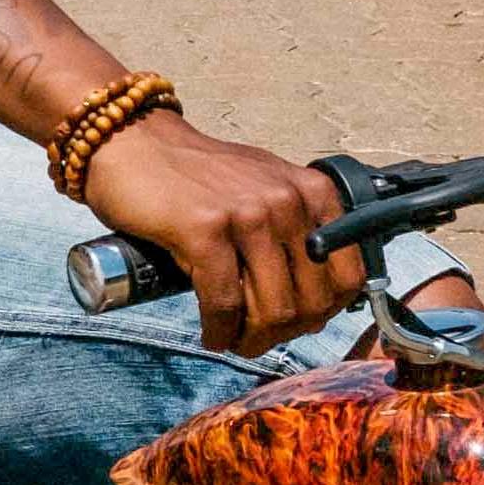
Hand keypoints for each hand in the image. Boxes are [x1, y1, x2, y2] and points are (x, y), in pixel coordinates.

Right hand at [79, 112, 348, 357]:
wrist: (134, 144)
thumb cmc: (197, 178)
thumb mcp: (265, 191)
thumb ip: (295, 232)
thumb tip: (316, 303)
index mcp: (314, 193)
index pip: (348, 276)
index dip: (323, 313)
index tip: (296, 323)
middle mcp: (289, 200)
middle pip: (311, 301)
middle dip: (284, 334)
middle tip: (256, 340)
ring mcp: (249, 214)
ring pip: (272, 310)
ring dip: (252, 340)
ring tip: (234, 340)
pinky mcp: (206, 230)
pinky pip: (225, 304)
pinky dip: (219, 331)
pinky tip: (212, 334)